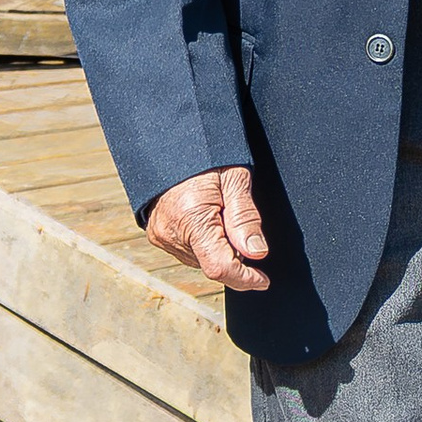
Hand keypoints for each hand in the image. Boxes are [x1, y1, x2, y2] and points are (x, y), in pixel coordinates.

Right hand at [144, 163, 270, 291]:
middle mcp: (171, 232)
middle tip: (240, 225)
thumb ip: (246, 218)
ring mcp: (161, 236)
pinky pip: (188, 252)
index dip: (246, 279)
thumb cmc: (207, 154)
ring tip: (221, 215)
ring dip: (219, 250)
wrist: (173, 142)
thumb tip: (257, 253)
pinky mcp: (157, 235)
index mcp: (191, 217)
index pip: (220, 267)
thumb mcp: (236, 179)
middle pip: (212, 264)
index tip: (264, 280)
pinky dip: (204, 244)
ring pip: (201, 260)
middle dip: (235, 256)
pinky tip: (208, 220)